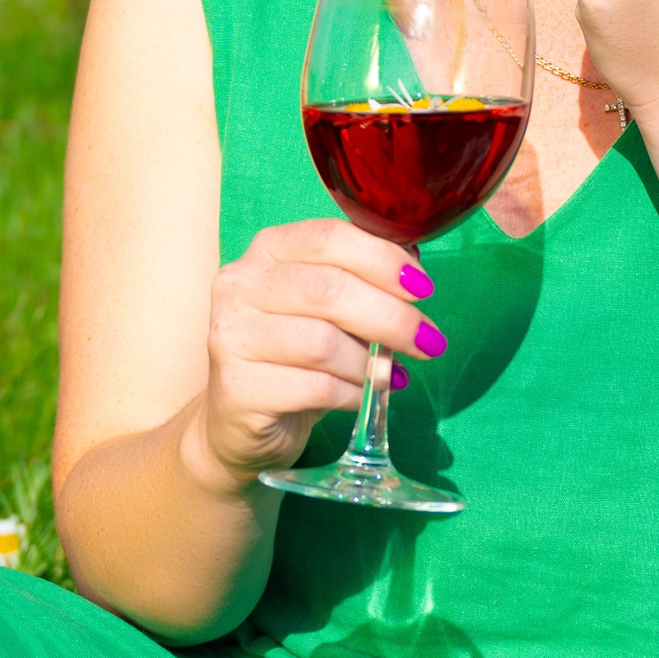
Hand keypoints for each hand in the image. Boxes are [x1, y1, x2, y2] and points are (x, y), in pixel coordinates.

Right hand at [192, 220, 439, 491]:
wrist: (240, 420)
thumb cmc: (294, 355)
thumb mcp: (328, 310)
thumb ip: (363, 284)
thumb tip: (416, 275)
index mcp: (267, 250)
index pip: (328, 237)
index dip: (383, 259)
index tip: (423, 288)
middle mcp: (240, 284)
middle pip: (328, 290)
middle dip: (391, 317)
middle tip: (428, 341)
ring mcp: (231, 335)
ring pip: (323, 342)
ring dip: (370, 363)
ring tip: (391, 375)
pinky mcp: (236, 387)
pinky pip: (315, 387)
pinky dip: (352, 394)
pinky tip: (361, 398)